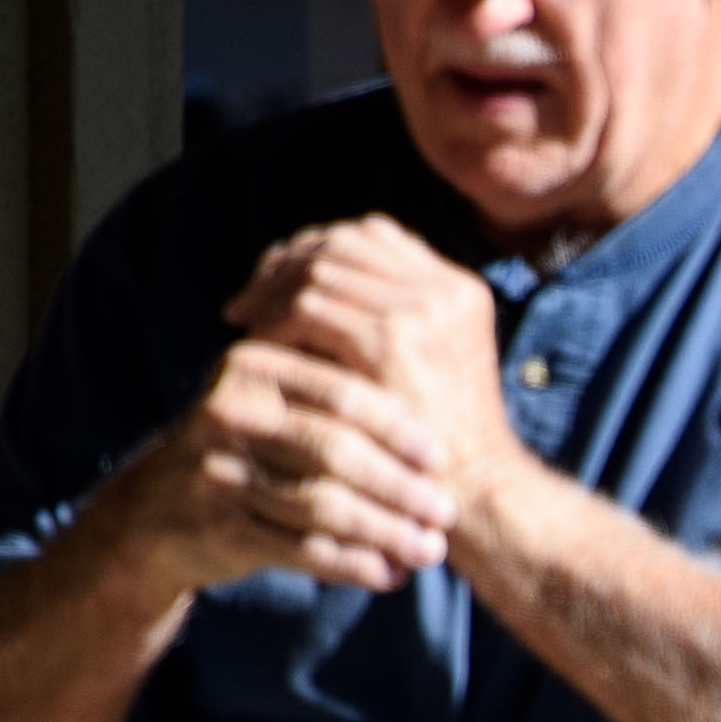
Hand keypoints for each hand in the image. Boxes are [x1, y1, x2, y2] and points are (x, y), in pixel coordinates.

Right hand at [80, 323, 456, 600]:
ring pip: (323, 505)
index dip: (401, 431)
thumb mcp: (279, 406)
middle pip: (336, 451)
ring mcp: (215, 472)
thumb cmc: (249, 451)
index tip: (443, 459)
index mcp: (252, 368)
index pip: (343, 395)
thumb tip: (444, 422)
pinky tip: (389, 575)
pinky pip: (302, 549)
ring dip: (387, 532)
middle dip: (400, 486)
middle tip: (445, 511)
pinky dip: (353, 565)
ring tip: (430, 550)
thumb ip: (339, 398)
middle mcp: (226, 413)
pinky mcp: (217, 527)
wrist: (155, 512)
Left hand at [242, 218, 535, 560]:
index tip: (281, 277)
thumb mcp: (428, 365)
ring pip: (320, 269)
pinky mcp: (391, 336)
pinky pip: (309, 308)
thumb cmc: (442, 439)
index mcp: (460, 289)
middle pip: (345, 243)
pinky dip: (275, 321)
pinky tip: (256, 344)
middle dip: (288, 263)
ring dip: (272, 291)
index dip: (321, 247)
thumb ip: (389, 322)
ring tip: (243, 320)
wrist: (476, 485)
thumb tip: (305, 291)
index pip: (376, 236)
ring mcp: (423, 307)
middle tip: (247, 299)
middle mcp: (445, 288)